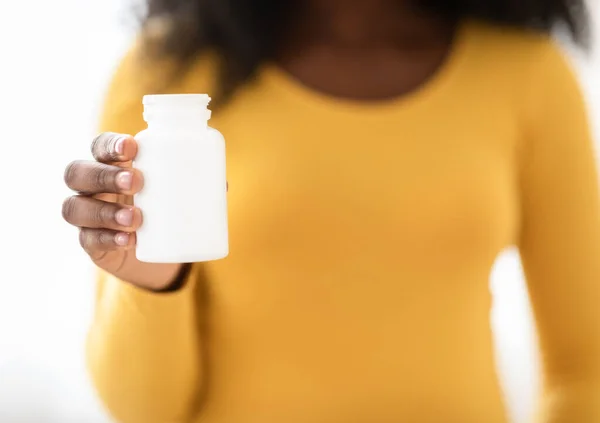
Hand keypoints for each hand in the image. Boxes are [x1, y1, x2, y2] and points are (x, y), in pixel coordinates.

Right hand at [62, 133, 183, 290]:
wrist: (159, 250)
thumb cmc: (167, 207)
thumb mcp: (179, 192)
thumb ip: (197, 183)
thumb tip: (221, 182)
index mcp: (112, 165)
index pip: (100, 146)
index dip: (110, 144)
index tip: (133, 147)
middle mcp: (92, 187)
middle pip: (78, 172)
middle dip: (105, 175)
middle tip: (137, 182)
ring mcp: (87, 215)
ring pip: (75, 207)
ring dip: (104, 211)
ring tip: (136, 217)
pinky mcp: (91, 243)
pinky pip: (88, 239)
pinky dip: (107, 239)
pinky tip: (127, 240)